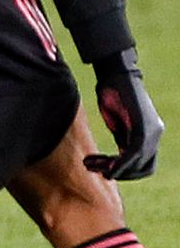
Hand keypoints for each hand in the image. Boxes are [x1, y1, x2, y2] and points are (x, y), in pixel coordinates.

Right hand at [87, 49, 162, 180]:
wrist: (115, 73)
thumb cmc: (112, 93)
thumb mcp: (118, 121)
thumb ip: (123, 137)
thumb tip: (120, 156)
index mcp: (150, 134)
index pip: (143, 164)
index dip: (124, 172)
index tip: (101, 169)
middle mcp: (155, 135)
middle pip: (144, 169)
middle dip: (120, 174)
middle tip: (95, 169)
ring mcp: (151, 132)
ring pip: (139, 164)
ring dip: (116, 170)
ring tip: (91, 166)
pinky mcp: (143, 127)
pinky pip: (133, 154)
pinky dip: (118, 163)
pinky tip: (102, 165)